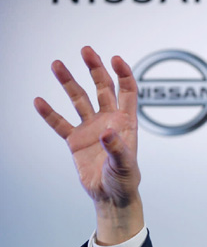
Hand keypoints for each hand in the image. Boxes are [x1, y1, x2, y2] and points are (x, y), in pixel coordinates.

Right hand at [35, 46, 143, 244]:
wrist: (110, 196)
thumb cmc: (125, 180)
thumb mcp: (125, 165)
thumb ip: (117, 148)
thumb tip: (107, 132)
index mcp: (126, 123)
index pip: (127, 92)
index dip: (123, 74)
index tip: (115, 59)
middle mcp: (109, 120)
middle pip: (102, 88)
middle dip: (95, 69)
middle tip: (86, 50)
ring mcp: (91, 128)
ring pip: (79, 100)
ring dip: (68, 82)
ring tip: (56, 64)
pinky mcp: (76, 140)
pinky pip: (60, 123)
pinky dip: (50, 113)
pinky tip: (39, 100)